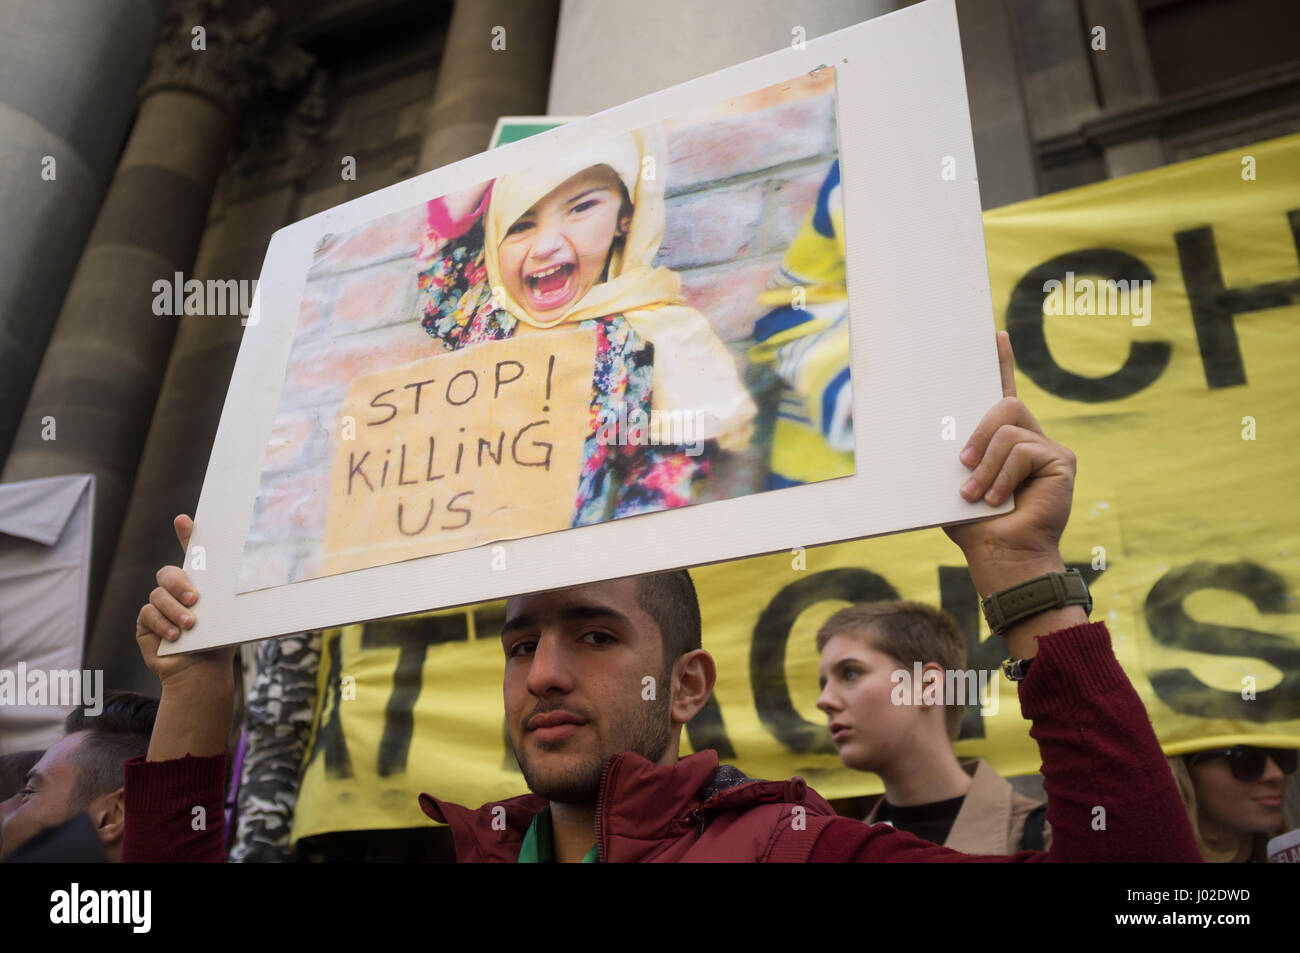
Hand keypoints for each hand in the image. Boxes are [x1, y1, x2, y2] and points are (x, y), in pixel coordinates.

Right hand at [135, 514, 235, 690]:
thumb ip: (234, 596)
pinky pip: (147, 614)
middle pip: (168, 572)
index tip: (184, 520)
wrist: (203, 672)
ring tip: (190, 625)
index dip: (186, 535)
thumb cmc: (220, 642)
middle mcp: (176, 591)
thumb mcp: (231, 615)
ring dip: (174, 610)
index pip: (191, 554)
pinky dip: (162, 624)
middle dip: (179, 583)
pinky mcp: (146, 623)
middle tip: (195, 600)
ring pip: (158, 594)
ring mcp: (159, 606)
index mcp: (199, 583)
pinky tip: (175, 636)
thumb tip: (267, 572)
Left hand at [943, 332, 1076, 595]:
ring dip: (985, 466)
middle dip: (977, 434)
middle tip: (962, 466)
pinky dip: (1002, 477)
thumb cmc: (974, 526)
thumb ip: (949, 456)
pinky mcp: (1062, 461)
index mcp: (1002, 441)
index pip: (1002, 392)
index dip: (1001, 362)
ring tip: (977, 495)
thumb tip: (912, 431)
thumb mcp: (951, 484)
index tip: (994, 334)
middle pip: (1004, 404)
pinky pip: (1022, 450)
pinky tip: (999, 499)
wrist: (1001, 555)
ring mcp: (1048, 448)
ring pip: (1008, 429)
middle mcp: (1029, 438)